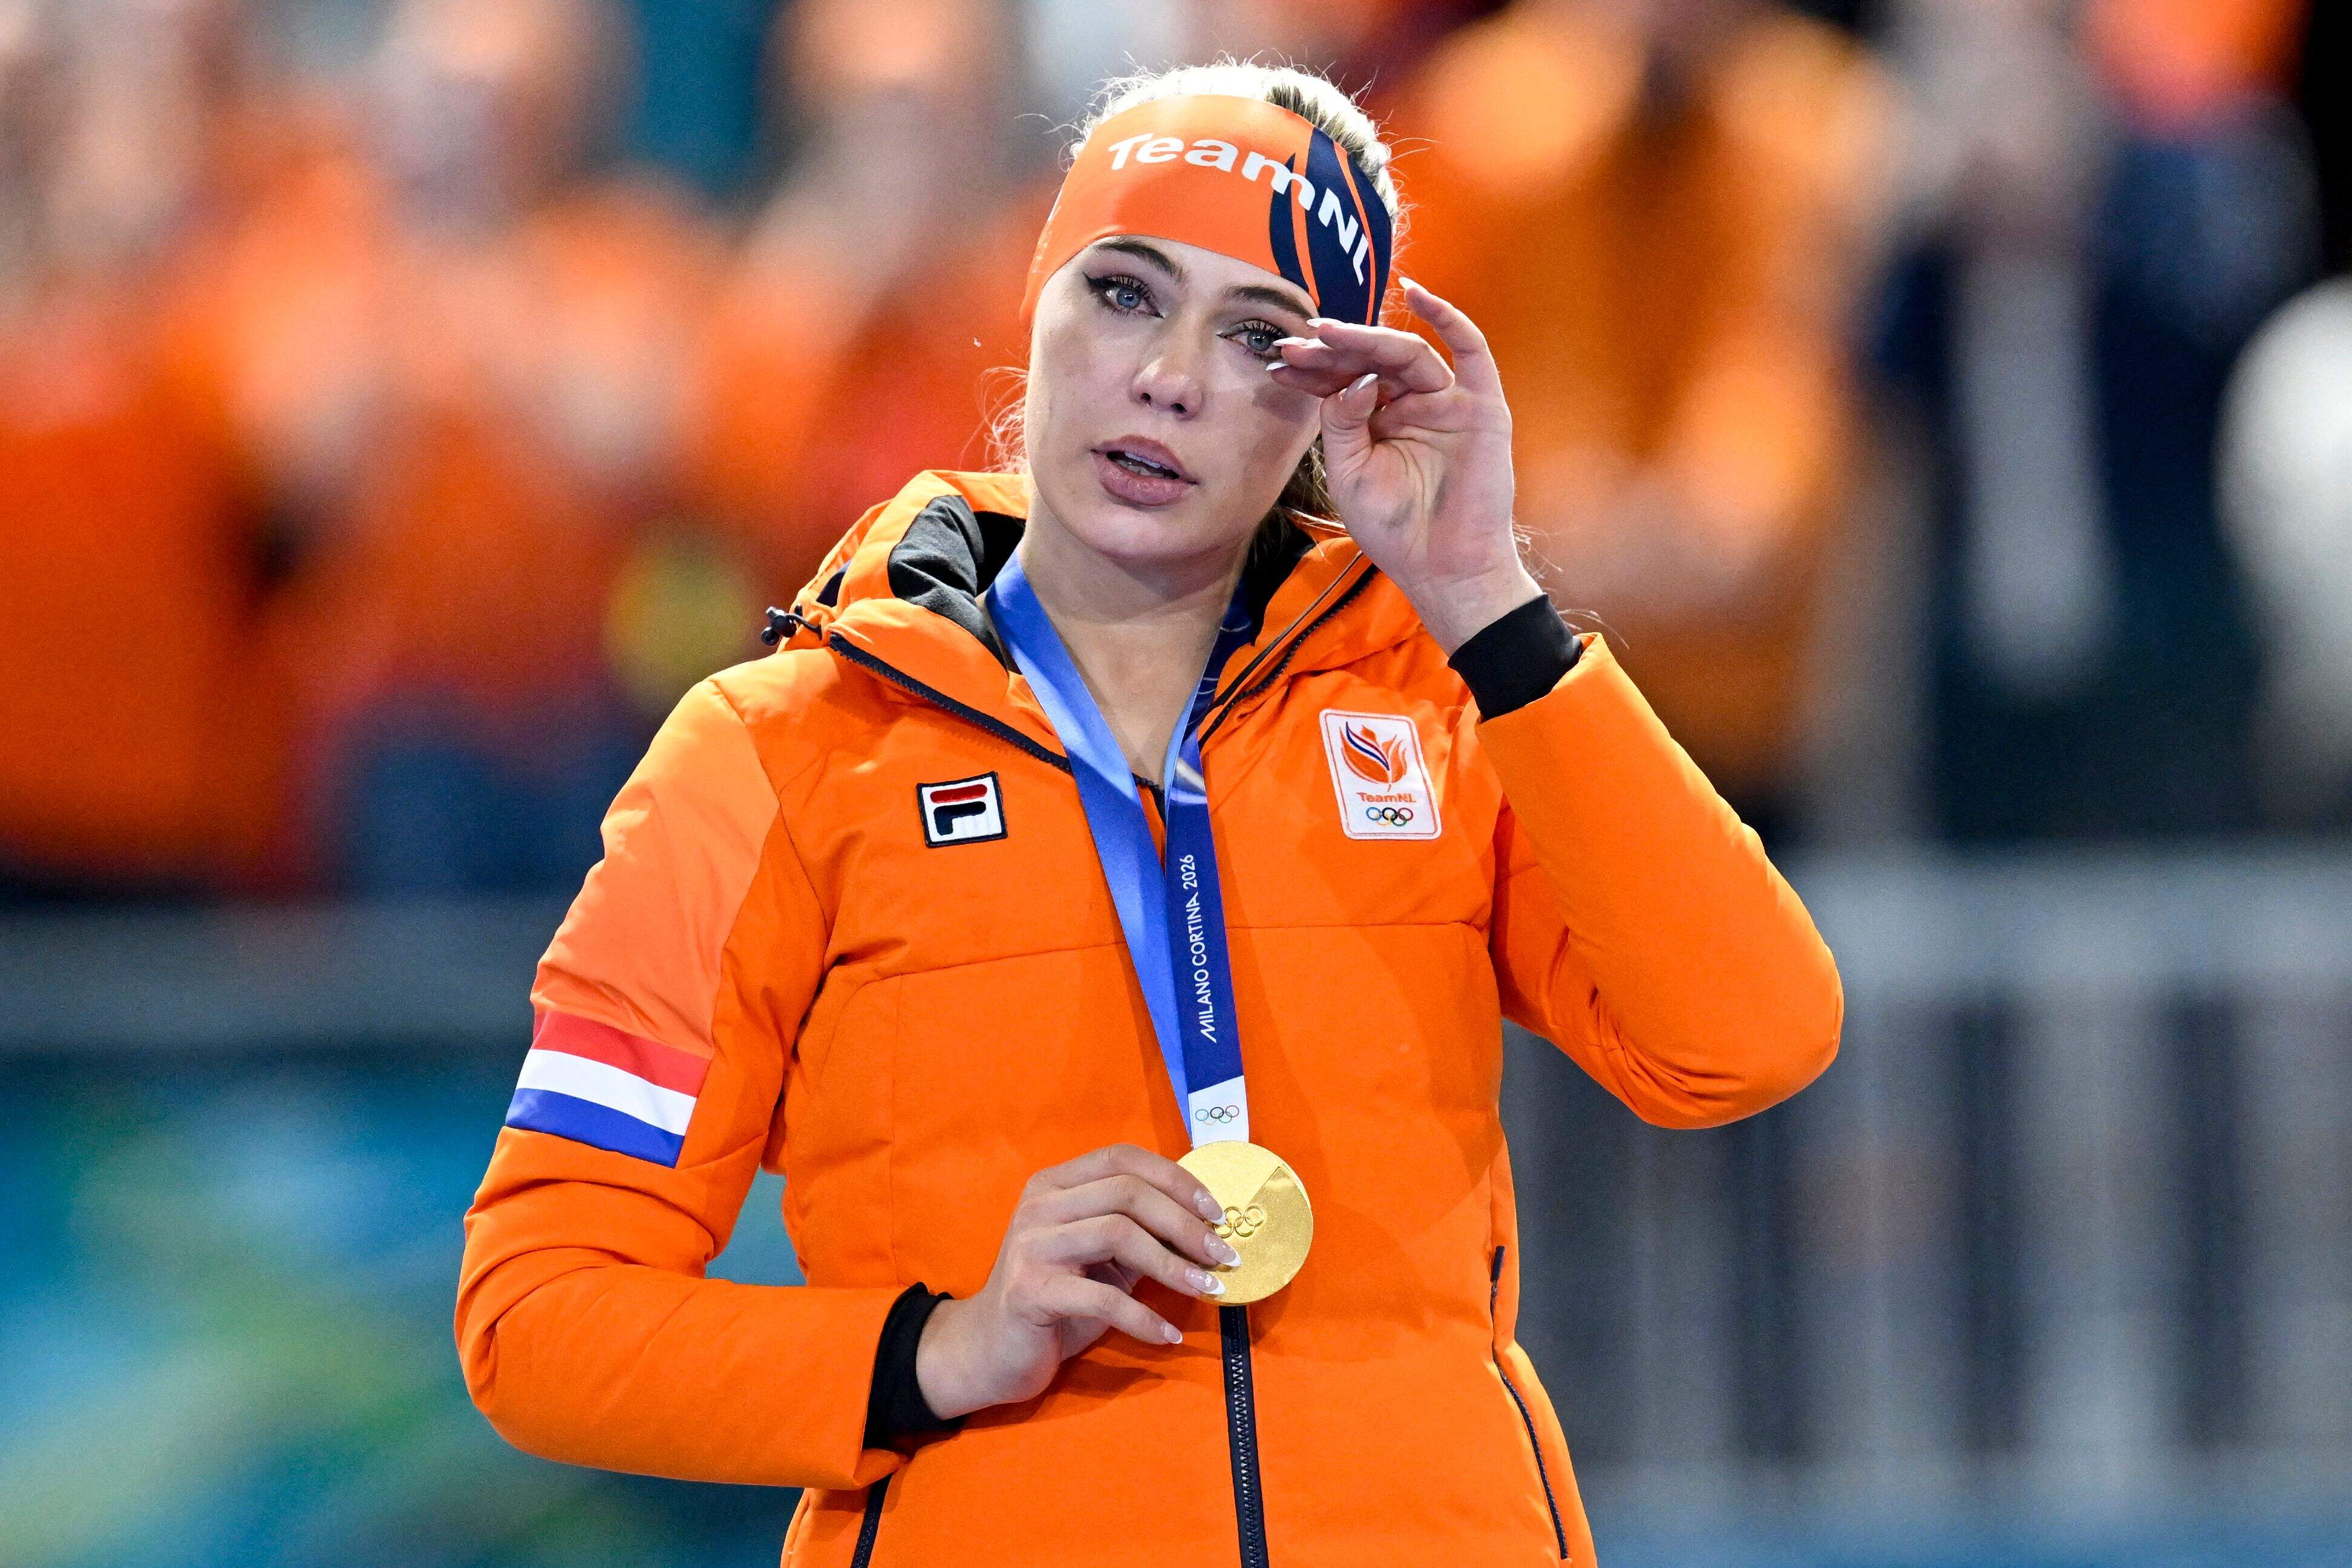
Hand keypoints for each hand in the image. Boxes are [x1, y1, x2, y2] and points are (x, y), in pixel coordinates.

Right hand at [914, 1143, 1241, 1418]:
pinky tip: (1169, 1335)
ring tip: (1209, 1290)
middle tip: (1224, 1255)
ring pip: (1118, 1233)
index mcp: (1055, 1184)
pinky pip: (1102, 1298)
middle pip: (1127, 1192)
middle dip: (1185, 1222)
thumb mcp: (1100, 1261)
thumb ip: (1139, 1236)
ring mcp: (1030, 1245)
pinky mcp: (1030, 1291)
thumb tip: (1207, 1226)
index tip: (1217, 1212)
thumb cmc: (1055, 1302)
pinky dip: (1144, 1317)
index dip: (1175, 1179)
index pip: (1122, 1158)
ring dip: (1173, 1265)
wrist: (989, 1351)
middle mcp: (1039, 1204)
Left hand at [1267, 276, 1542, 651]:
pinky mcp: (1481, 404)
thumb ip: (1342, 421)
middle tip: (1296, 344)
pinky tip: (1415, 292)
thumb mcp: (1349, 472)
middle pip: (1371, 362)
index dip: (1312, 370)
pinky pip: (1470, 349)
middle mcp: (1411, 404)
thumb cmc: (1395, 528)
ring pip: (1407, 354)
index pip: (1343, 381)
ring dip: (1368, 339)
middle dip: (1332, 352)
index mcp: (1378, 421)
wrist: (1443, 567)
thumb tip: (1352, 377)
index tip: (1277, 363)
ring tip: (1330, 334)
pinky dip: (1447, 316)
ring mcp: (1447, 401)